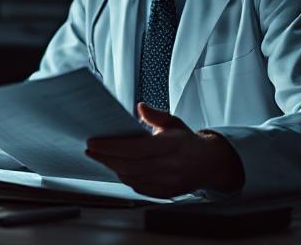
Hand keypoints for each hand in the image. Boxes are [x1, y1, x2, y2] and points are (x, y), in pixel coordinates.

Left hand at [85, 102, 244, 197]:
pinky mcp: (165, 193)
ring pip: (132, 178)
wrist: (209, 164)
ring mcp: (168, 182)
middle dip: (106, 157)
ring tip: (100, 157)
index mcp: (172, 145)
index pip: (135, 148)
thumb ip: (156, 115)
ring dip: (113, 167)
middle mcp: (170, 166)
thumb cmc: (187, 141)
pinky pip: (138, 187)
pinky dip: (125, 177)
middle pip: (129, 165)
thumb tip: (140, 107)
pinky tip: (117, 168)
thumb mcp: (174, 122)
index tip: (94, 142)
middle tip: (91, 149)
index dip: (111, 147)